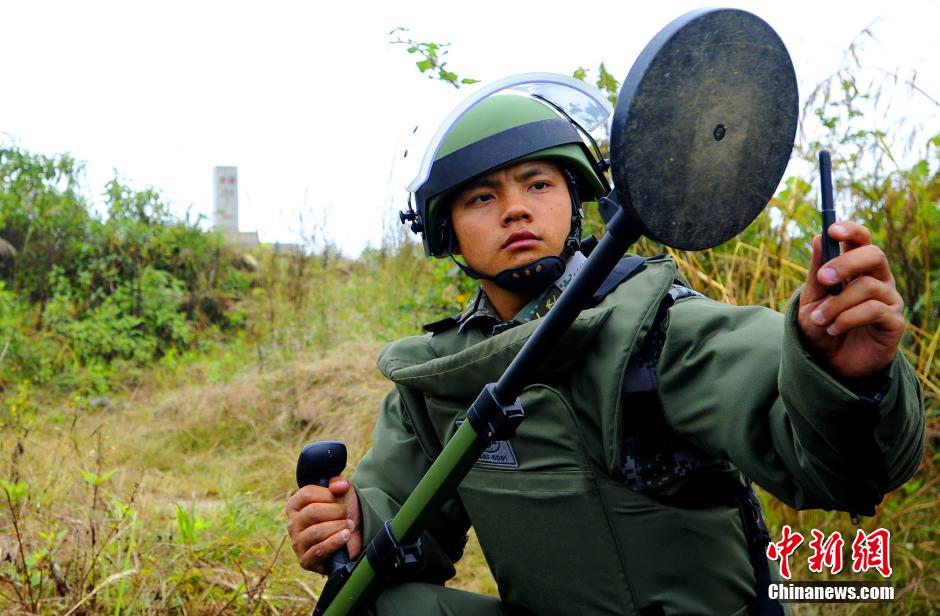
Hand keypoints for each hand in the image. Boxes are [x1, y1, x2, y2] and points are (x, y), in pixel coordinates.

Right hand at [286, 476, 361, 573]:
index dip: (328, 494)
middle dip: (336, 512)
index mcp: (295, 505)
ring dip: (338, 527)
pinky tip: (345, 536)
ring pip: (316, 532)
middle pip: (313, 512)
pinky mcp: (306, 560)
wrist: (351, 537)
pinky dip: (335, 542)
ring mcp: (297, 543)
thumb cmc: (341, 513)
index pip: (307, 494)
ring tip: (349, 526)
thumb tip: (338, 485)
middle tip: (347, 514)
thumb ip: (339, 483)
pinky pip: (319, 550)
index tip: (338, 498)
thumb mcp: (342, 493)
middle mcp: (292, 524)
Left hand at [798, 221, 904, 379]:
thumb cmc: (822, 327)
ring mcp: (889, 301)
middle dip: (846, 263)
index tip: (832, 230)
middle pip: (874, 255)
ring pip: (868, 287)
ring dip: (837, 303)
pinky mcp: (894, 323)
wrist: (829, 364)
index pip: (862, 240)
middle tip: (823, 279)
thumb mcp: (811, 299)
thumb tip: (819, 238)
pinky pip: (874, 310)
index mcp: (858, 269)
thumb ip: (817, 272)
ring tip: (820, 320)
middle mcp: (879, 280)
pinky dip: (848, 319)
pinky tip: (833, 329)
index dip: (851, 231)